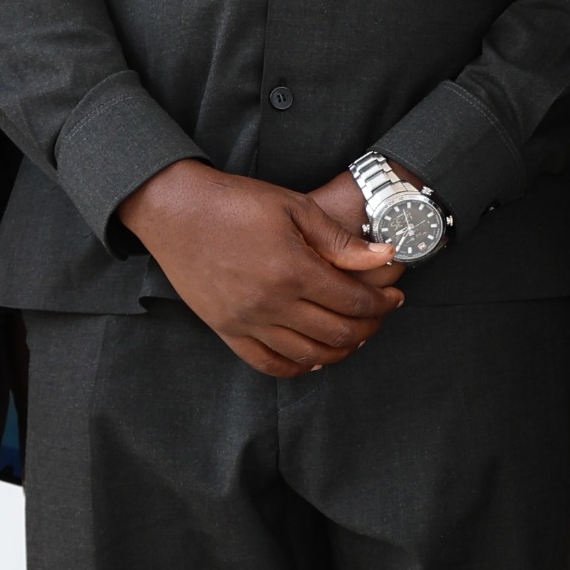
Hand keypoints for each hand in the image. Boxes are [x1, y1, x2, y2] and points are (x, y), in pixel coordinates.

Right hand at [118, 160, 401, 376]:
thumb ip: (340, 240)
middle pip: (337, 333)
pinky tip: (314, 356)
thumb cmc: (236, 202)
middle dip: (368, 327)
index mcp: (293, 270)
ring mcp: (246, 321)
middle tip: (379, 315)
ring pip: (308, 355)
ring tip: (354, 335)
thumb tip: (386, 257)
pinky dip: (297, 366)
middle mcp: (271, 303)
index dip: (382, 304)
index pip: (354, 302)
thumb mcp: (295, 208)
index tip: (395, 298)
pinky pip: (268, 363)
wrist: (175, 210)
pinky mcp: (225, 329)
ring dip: (339, 350)